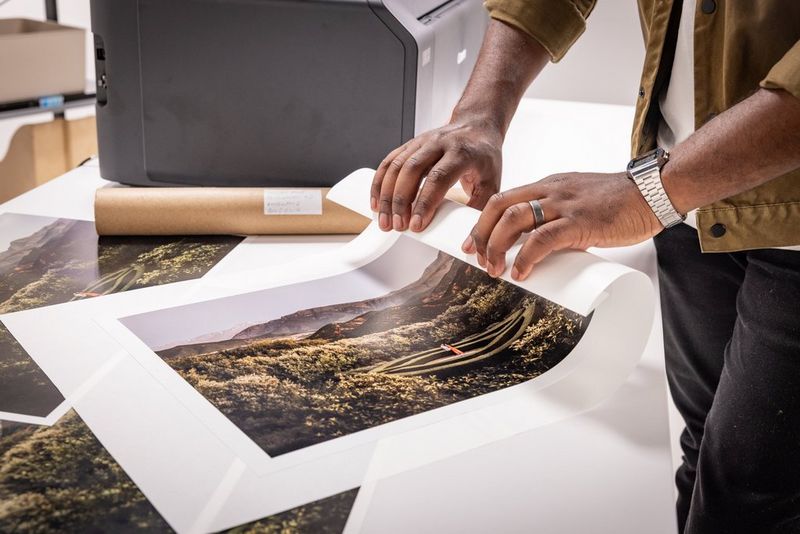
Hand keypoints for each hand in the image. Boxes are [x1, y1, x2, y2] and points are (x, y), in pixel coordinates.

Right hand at [370, 116, 502, 232]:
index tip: (415, 225)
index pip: (438, 178)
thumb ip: (479, 212)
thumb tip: (468, 243)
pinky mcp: (409, 144)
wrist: (476, 125)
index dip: (424, 203)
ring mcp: (421, 142)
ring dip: (385, 196)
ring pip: (396, 166)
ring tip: (384, 221)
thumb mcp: (492, 183)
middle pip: (411, 171)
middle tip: (396, 226)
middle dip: (400, 201)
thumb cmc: (484, 156)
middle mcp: (438, 143)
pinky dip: (379, 183)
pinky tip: (375, 203)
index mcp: (461, 152)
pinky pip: (388, 162)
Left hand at [461, 171, 662, 279]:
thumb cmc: (620, 202)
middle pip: (499, 207)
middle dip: (481, 234)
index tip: (472, 243)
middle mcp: (550, 191)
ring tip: (495, 270)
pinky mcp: (581, 222)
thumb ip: (558, 219)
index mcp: (548, 186)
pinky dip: (526, 257)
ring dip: (497, 247)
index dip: (482, 222)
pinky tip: (521, 272)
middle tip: (477, 258)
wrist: (654, 191)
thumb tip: (540, 248)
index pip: (503, 199)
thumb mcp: (579, 203)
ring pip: (515, 220)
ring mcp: (564, 205)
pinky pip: (544, 238)